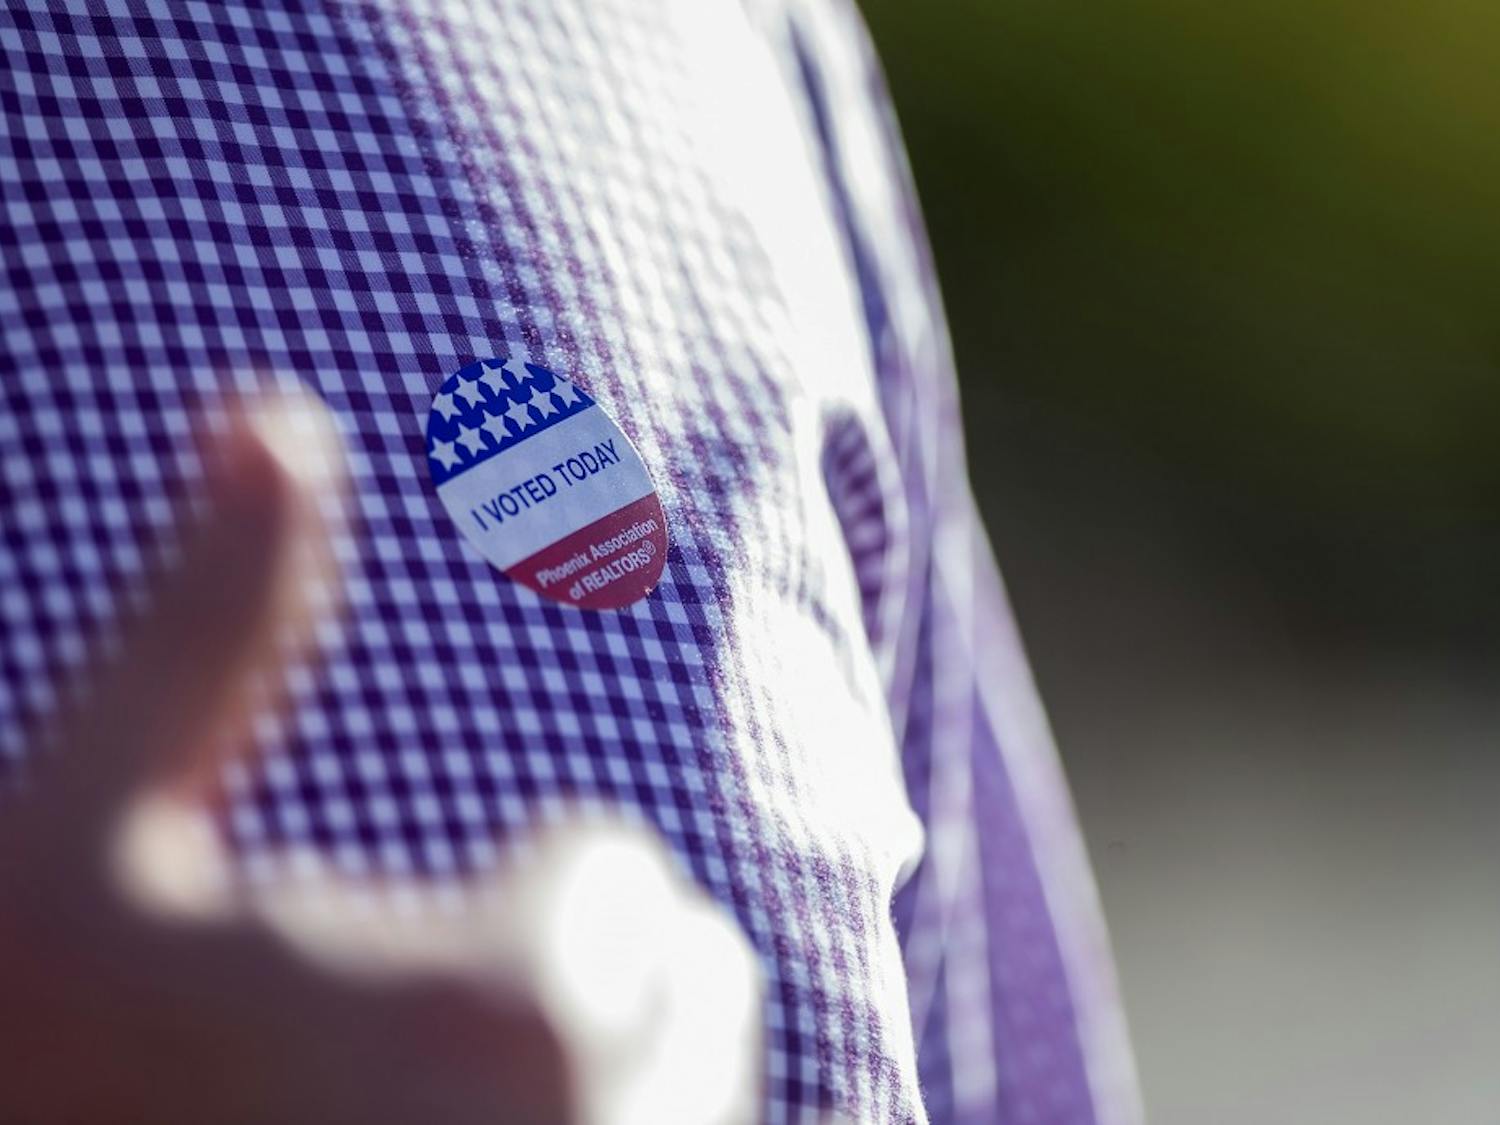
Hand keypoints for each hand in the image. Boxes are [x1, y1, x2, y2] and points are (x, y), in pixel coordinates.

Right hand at [0, 394, 759, 1123]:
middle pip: (680, 997)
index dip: (499, 911)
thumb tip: (260, 412)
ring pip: (689, 1101)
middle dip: (571, 1002)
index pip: (609, 885)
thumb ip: (197, 632)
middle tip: (399, 1064)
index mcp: (523, 1003)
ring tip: (415, 1114)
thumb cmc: (34, 1086)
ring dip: (597, 1093)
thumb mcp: (67, 856)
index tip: (389, 975)